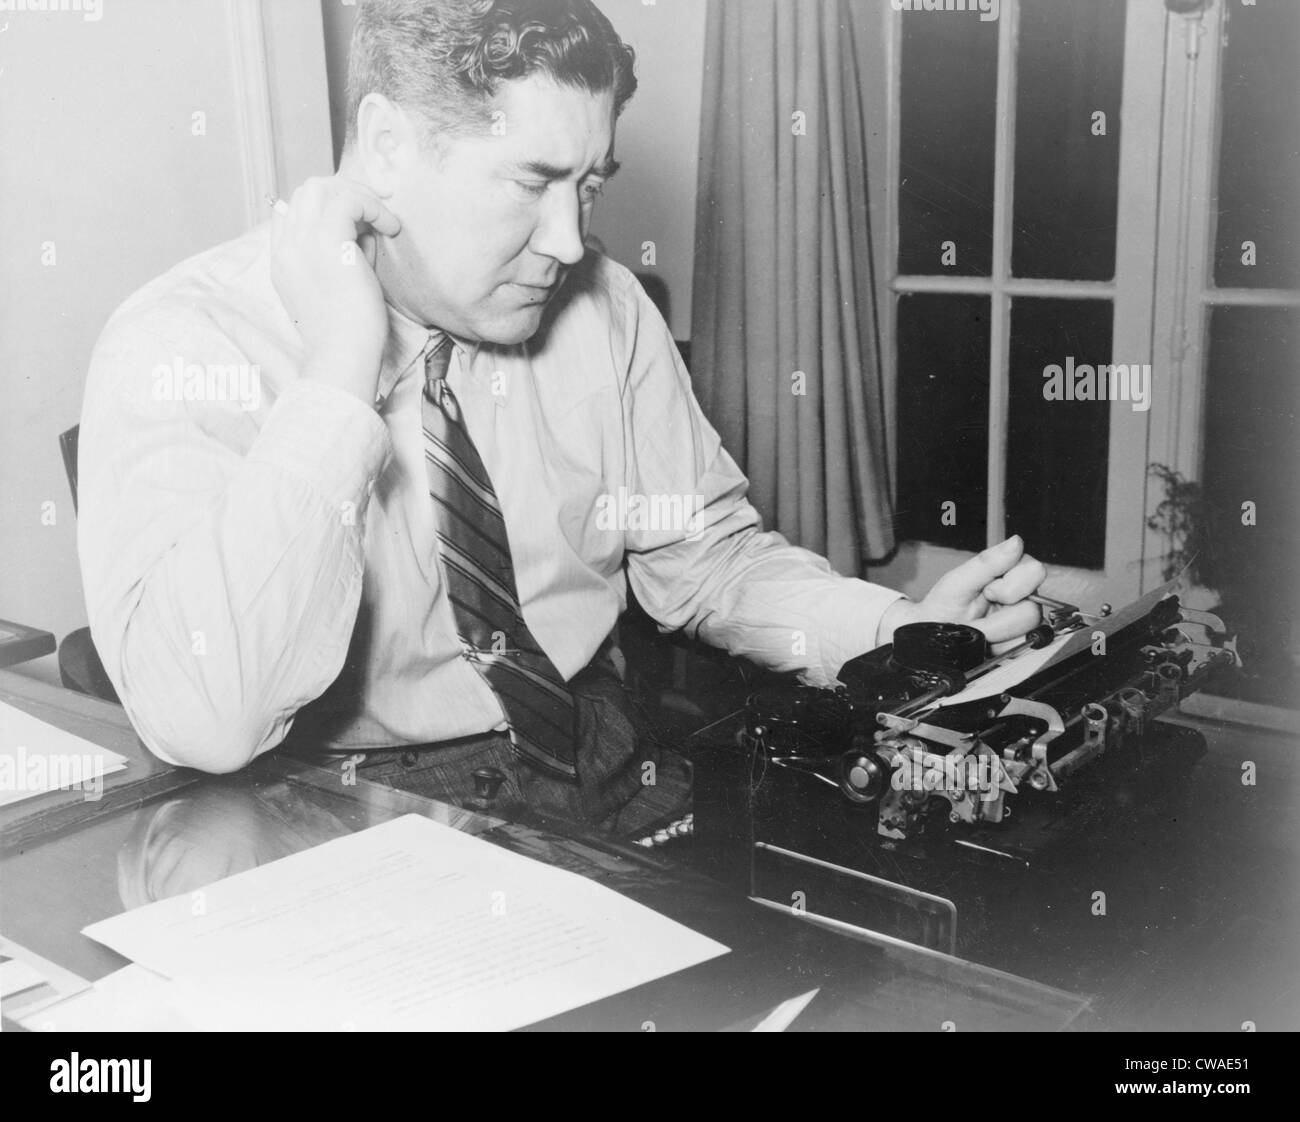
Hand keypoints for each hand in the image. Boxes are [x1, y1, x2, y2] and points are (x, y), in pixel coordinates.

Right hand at [270, 175, 400, 403]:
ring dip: (357, 195)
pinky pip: (349, 201)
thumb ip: (345, 256)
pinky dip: (373, 207)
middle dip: (343, 192)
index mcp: (283, 262)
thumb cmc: (348, 334)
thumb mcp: (339, 287)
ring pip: (321, 187)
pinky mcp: (327, 242)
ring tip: (382, 219)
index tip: (357, 224)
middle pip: (306, 192)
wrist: (344, 356)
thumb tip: (366, 231)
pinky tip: (391, 228)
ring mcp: (302, 242)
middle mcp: (286, 247)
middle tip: (374, 211)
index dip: (325, 208)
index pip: (290, 212)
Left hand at [875, 535, 1046, 649]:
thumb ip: (987, 563)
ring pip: (1028, 632)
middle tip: (977, 616)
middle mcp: (1022, 598)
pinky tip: (985, 643)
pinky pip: (1021, 650)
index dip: (1009, 586)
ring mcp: (1022, 625)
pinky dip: (999, 648)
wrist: (929, 637)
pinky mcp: (1019, 646)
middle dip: (999, 617)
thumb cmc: (942, 606)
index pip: (1035, 572)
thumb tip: (1016, 541)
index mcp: (1010, 575)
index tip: (986, 592)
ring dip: (996, 634)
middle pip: (1033, 608)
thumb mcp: (958, 582)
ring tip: (978, 630)